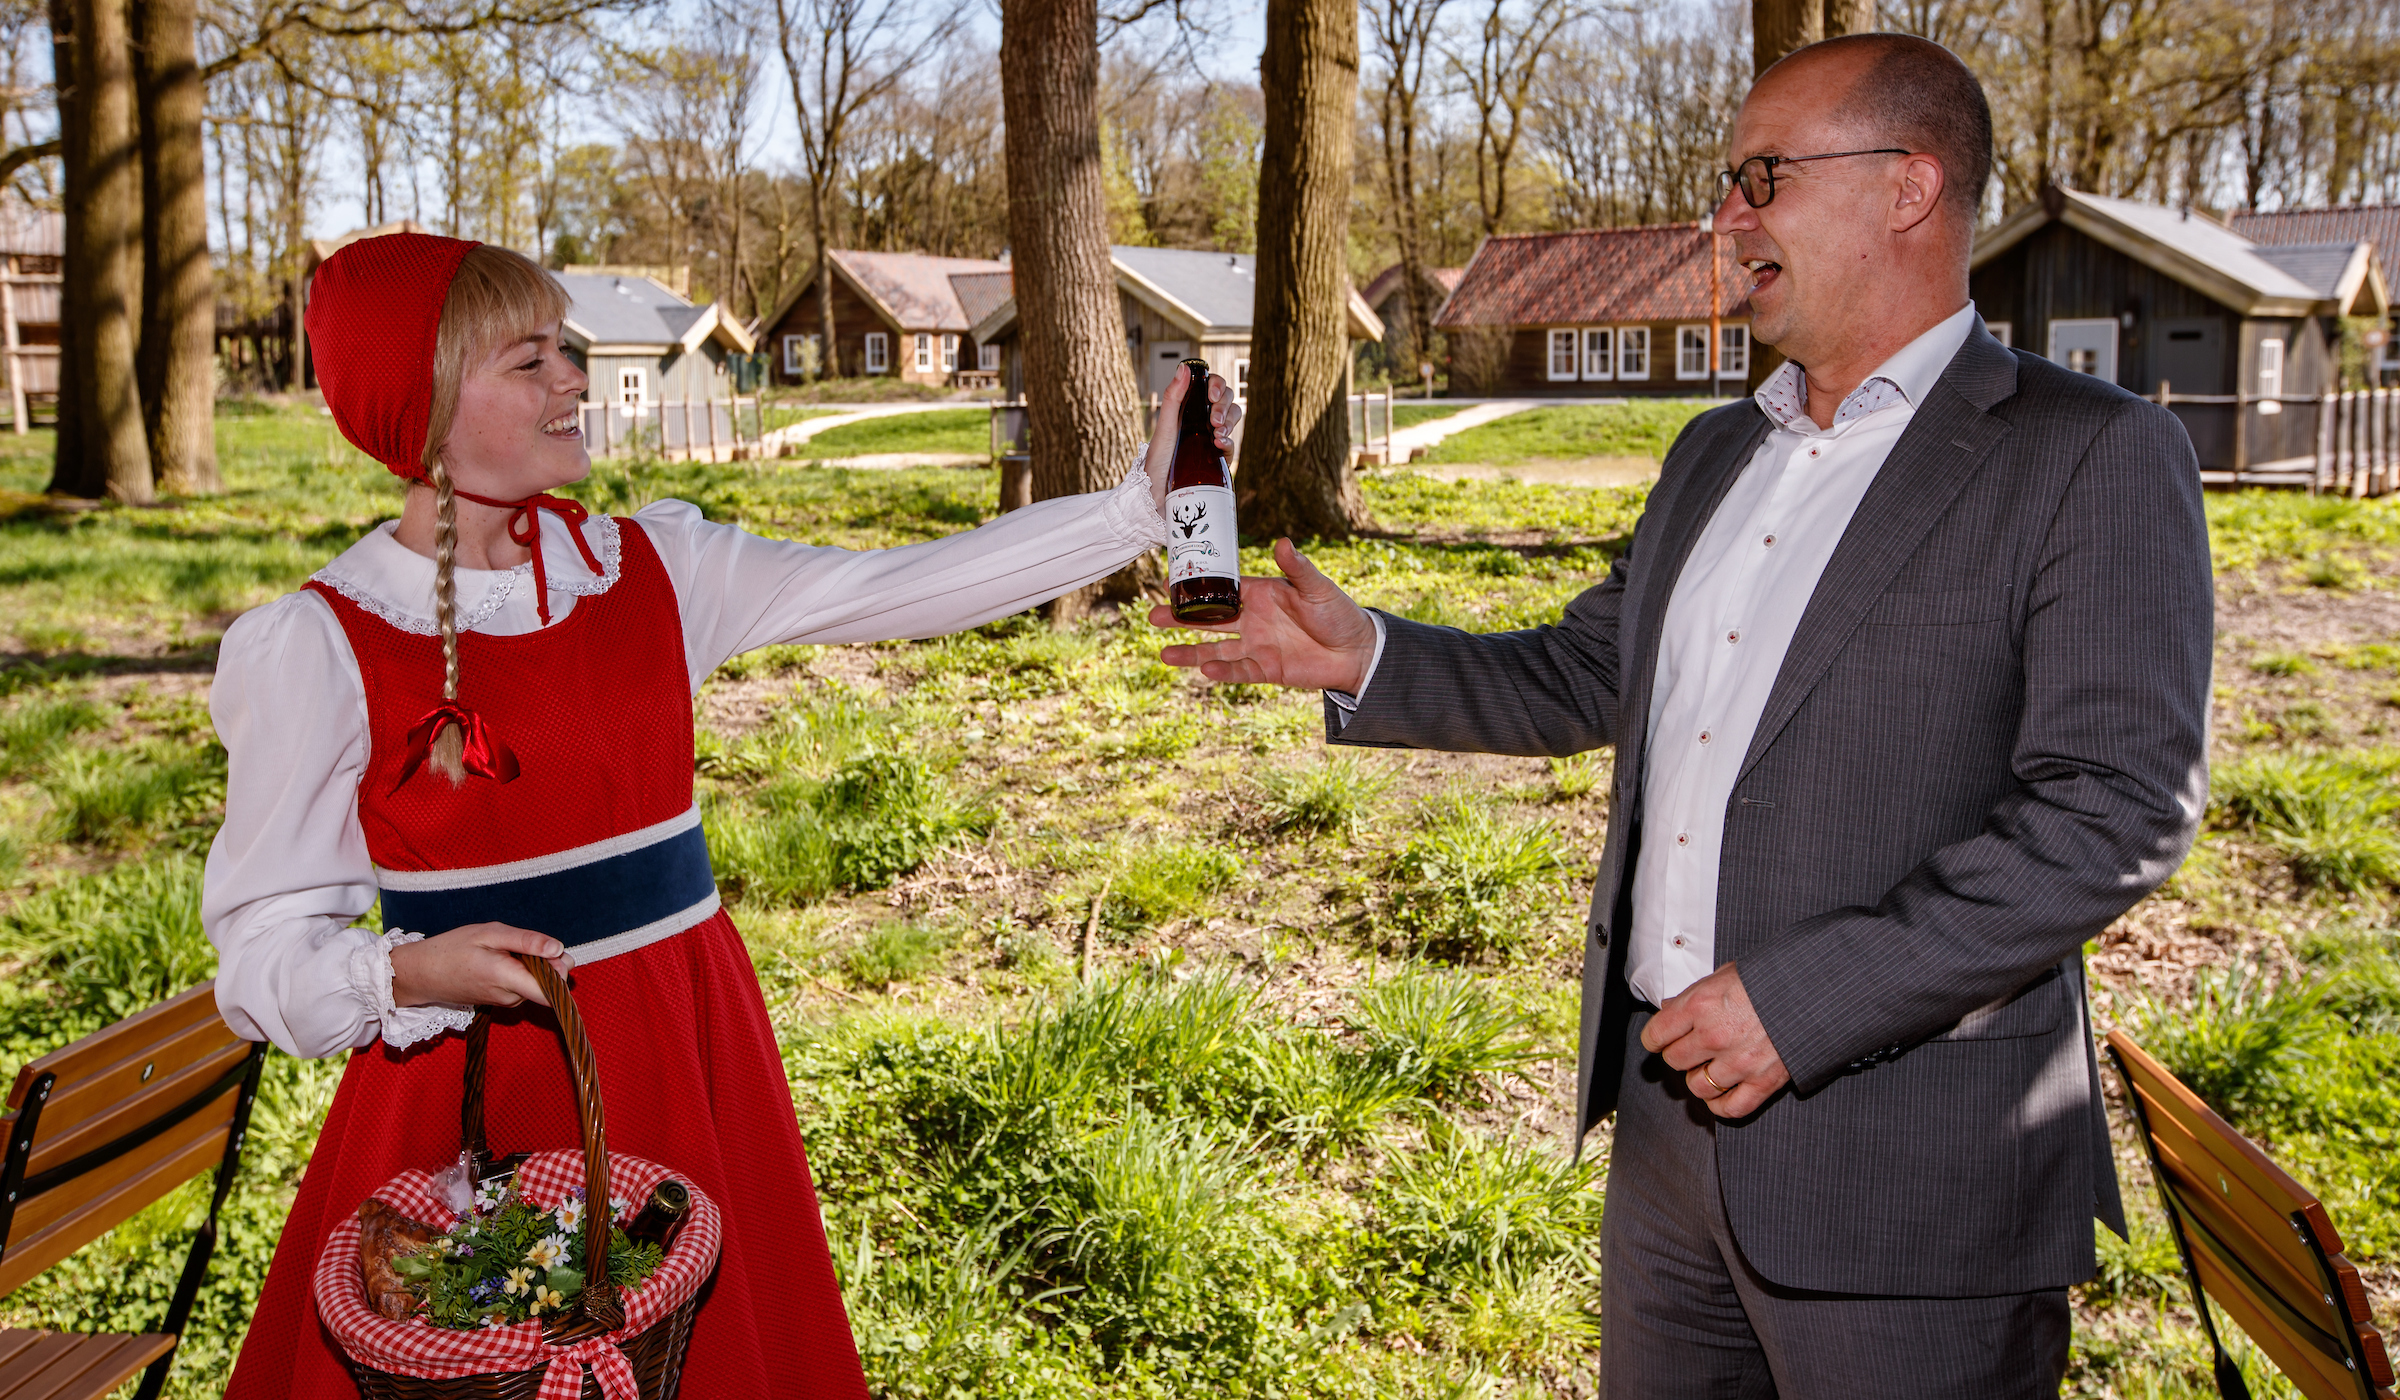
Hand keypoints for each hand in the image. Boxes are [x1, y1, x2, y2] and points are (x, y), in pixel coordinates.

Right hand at [389, 923, 574, 1008]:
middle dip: (548, 963)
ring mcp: (505, 1002)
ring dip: (532, 966)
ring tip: (506, 951)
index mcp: (507, 979)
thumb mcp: (489, 934)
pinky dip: (520, 972)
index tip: (556, 953)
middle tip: (525, 944)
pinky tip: (501, 960)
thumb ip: (526, 942)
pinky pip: (522, 987)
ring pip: (536, 984)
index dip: (562, 972)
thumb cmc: (452, 949)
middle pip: (548, 985)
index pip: (552, 992)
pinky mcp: (500, 1002)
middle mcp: (510, 997)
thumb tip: (559, 949)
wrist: (421, 974)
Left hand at [1146, 363, 1242, 517]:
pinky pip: (1232, 445)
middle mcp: (1202, 422)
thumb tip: (1184, 367)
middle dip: (1224, 406)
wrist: (1156, 495)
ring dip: (1229, 421)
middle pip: (1228, 401)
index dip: (1218, 386)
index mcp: (1190, 409)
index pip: (1213, 387)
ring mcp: (1211, 440)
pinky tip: (1219, 444)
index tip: (1211, 395)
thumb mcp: (1164, 426)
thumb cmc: (1155, 461)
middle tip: (1212, 419)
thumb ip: (1174, 396)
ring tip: (1216, 432)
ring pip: (1233, 420)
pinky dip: (1229, 441)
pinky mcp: (1217, 460)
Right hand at [1149, 537, 1378, 692]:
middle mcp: (1253, 619)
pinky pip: (1238, 671)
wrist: (1357, 652)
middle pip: (1209, 619)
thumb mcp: (1318, 588)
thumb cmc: (1339, 613)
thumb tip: (1282, 542)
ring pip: (1215, 649)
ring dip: (1190, 652)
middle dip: (1181, 619)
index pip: (1222, 589)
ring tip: (1164, 654)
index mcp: (1261, 594)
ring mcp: (1256, 646)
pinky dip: (1222, 672)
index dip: (1196, 586)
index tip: (1168, 582)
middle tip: (1153, 617)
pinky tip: (1204, 670)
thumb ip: (1297, 568)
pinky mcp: (1265, 670)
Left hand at [1639, 962, 1790, 1117]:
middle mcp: (1715, 1035)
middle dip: (1679, 1055)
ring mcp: (1739, 1062)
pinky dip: (1722, 1105)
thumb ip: (1695, 994)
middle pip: (1674, 1061)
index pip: (1656, 1035)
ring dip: (1700, 1079)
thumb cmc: (1771, 978)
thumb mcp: (1725, 974)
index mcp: (1700, 1005)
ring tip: (1708, 1068)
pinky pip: (1731, 1108)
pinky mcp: (1763, 1081)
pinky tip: (1721, 1094)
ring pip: (1698, 1087)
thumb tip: (1671, 1007)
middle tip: (1690, 1049)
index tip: (1661, 1038)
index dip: (1656, 1037)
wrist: (1814, 989)